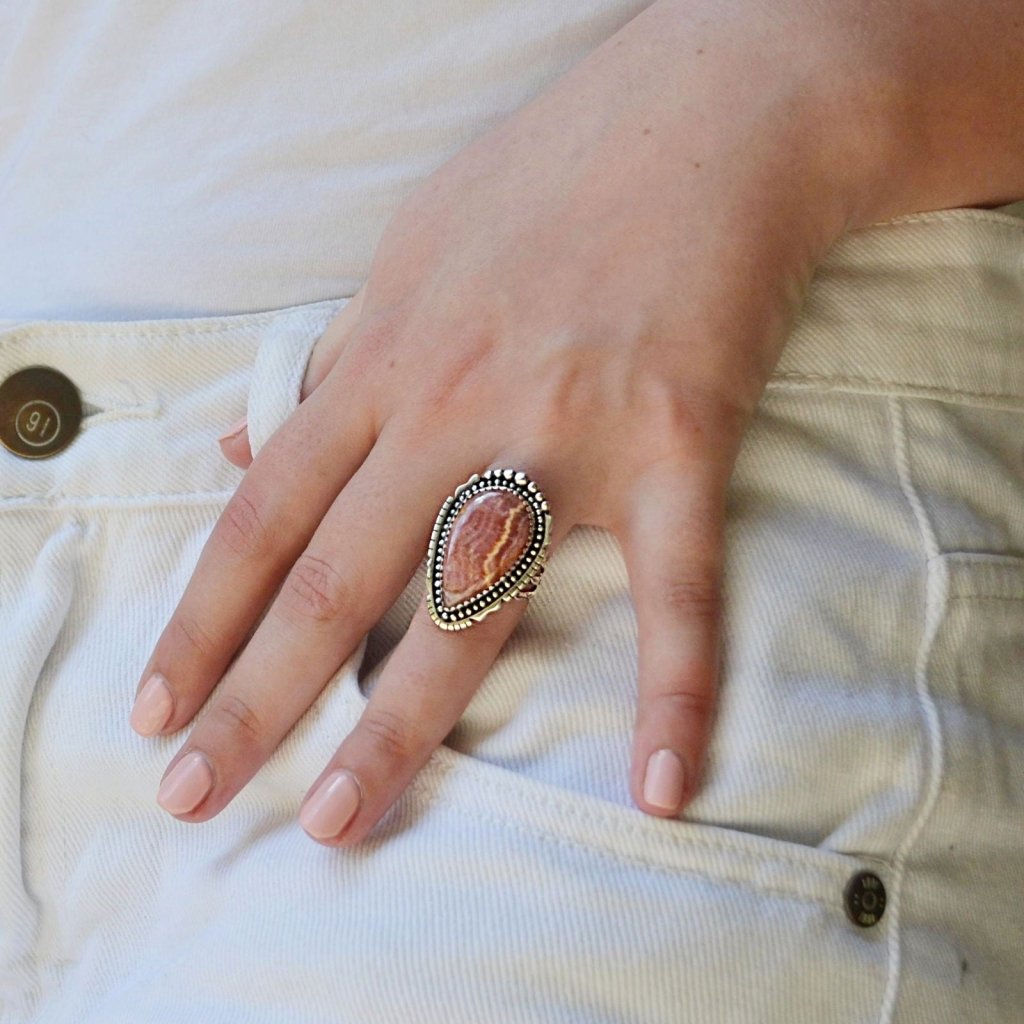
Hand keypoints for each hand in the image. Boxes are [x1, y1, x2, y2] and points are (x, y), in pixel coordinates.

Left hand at [131, 0, 902, 844]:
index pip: (265, 514)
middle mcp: (457, 407)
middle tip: (195, 800)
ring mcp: (568, 432)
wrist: (711, 119)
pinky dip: (677, 690)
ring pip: (470, 603)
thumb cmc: (554, 179)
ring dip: (400, 727)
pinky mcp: (679, 447)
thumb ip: (328, 364)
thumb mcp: (408, 253)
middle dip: (257, 700)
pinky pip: (675, 588)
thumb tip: (244, 447)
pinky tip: (664, 787)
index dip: (203, 619)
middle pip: (338, 579)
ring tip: (339, 825)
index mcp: (387, 360)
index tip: (159, 710)